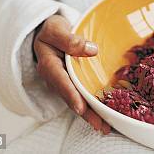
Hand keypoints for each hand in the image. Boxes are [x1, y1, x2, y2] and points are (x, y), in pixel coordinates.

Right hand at [34, 14, 110, 133]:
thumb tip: (91, 49)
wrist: (49, 30)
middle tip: (100, 125)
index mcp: (49, 64)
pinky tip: (104, 111)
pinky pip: (81, 93)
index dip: (71, 95)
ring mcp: (64, 81)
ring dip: (91, 113)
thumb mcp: (55, 28)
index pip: (60, 81)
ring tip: (105, 126)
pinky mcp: (72, 80)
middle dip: (85, 113)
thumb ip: (69, 39)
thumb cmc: (52, 28)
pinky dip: (92, 103)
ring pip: (77, 99)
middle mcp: (56, 77)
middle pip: (71, 97)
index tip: (80, 108)